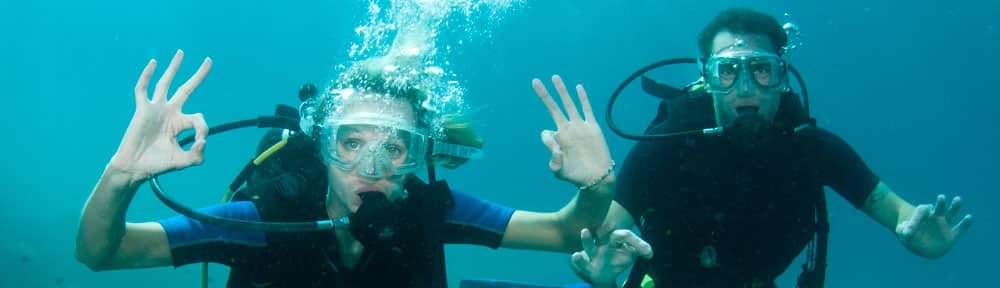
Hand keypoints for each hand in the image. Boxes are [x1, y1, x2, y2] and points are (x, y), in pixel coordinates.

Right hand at [109, 50, 212, 184]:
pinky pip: (143, 89)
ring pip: (166, 83)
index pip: (199, 118)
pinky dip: (147, 76)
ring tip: (181, 53)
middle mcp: (170, 113)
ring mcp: (156, 109)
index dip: (203, 129)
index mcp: (181, 123)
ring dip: (174, 68)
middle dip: (198, 76)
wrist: (135, 168)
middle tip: (209, 61)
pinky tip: (153, 63)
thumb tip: (203, 141)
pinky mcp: (142, 110)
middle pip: (187, 89)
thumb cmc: (158, 165)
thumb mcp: (183, 161)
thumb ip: (198, 155)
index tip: (199, 142)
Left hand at [531, 75, 613, 187]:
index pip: (546, 133)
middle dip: (544, 95)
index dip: (547, 139)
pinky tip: (578, 87)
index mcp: (558, 140)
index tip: (555, 150)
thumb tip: (552, 143)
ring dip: (562, 91)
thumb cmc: (576, 175)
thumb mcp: (560, 171)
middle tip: (535, 81)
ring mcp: (579, 127)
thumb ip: (554, 160)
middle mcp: (567, 130)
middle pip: (553, 108)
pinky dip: (582, 98)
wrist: (597, 177)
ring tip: (554, 77)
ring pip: (569, 104)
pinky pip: (587, 109)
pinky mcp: (592, 127)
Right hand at [570, 229, 652, 286]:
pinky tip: (576, 255)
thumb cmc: (615, 261)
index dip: (637, 243)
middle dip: (607, 229)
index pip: (625, 237)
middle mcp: (602, 244)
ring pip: (589, 245)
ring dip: (587, 239)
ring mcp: (593, 255)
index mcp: (614, 240)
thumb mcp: (629, 255)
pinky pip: (582, 262)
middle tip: (612, 224)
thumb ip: (637, 251)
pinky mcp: (587, 266)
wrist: (601, 276)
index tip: (647, 252)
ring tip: (585, 232)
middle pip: (604, 235)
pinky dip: (578, 259)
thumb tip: (649, 252)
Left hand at [896, 194, 972, 258]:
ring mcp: (944, 225)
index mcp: (922, 216)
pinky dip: (965, 224)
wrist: (921, 246)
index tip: (912, 224)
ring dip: (955, 207)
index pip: (921, 211)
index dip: (917, 217)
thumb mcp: (903, 234)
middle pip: (939, 208)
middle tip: (941, 197)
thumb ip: (904, 231)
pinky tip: (968, 217)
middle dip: (941, 203)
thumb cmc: (911, 237)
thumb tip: (906, 232)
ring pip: (951, 214)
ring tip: (957, 199)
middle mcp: (935, 218)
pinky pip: (960, 228)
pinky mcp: (951, 235)